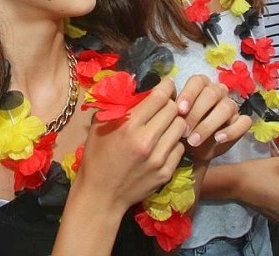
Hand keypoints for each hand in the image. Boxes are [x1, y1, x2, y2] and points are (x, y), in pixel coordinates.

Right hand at [76, 77, 186, 210]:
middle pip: (174, 110)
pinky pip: (180, 148)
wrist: (101, 194)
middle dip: (171, 104)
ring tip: (165, 125)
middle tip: (165, 105)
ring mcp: (159, 158)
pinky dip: (174, 142)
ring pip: (181, 128)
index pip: (160, 97)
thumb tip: (134, 86)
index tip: (167, 84)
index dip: (167, 86)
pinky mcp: (166, 172)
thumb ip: (117, 105)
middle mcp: (147, 140)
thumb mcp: (99, 125)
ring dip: (175, 123)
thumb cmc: (97, 156)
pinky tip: (164, 144)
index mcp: (129, 125)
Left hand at [176, 75, 251, 161]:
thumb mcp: (174, 118)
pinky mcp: (242, 122)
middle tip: (184, 131)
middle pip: (211, 94)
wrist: (194, 149)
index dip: (189, 94)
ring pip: (226, 107)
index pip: (197, 81)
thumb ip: (171, 108)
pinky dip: (231, 131)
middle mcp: (218, 91)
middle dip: (196, 113)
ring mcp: (231, 106)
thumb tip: (162, 102)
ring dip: (209, 124)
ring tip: (194, 140)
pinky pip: (243, 122)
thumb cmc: (183, 128)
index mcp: (201, 85)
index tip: (179, 110)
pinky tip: (218, 139)